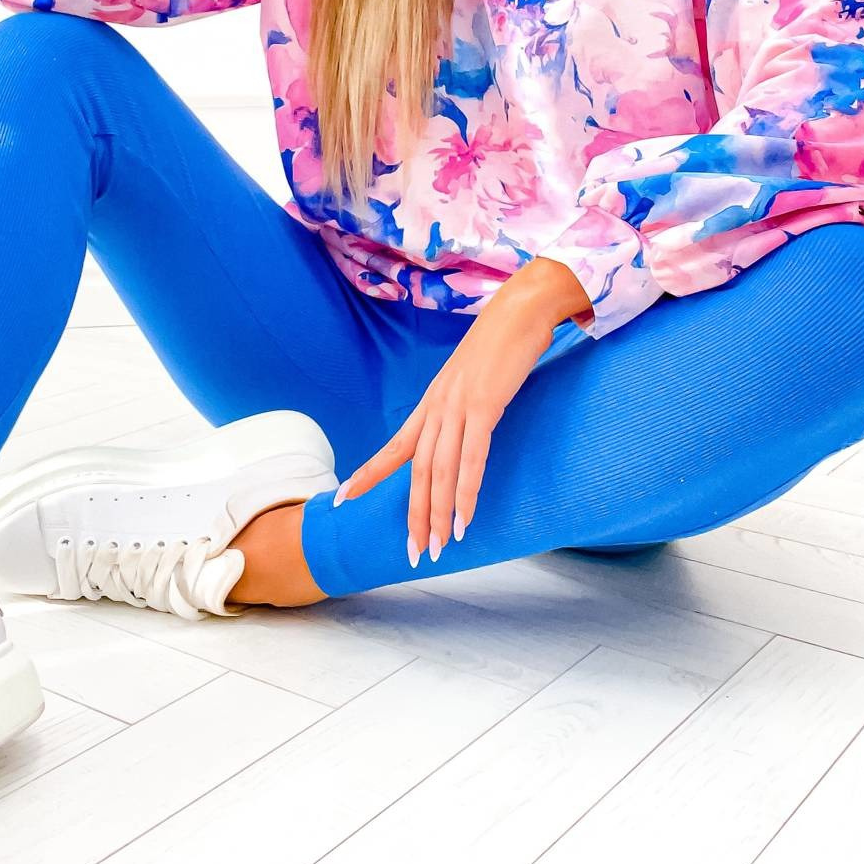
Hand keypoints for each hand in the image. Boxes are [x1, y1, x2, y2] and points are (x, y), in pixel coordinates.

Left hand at [331, 276, 562, 567]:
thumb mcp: (473, 379)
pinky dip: (467, 491)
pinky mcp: (484, 406)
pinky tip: (465, 518)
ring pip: (440, 471)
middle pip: (416, 470)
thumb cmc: (501, 344)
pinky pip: (472, 458)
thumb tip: (465, 431)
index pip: (394, 447)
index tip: (342, 499)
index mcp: (431, 403)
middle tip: (414, 553)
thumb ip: (463, 406)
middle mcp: (436, 407)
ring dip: (439, 514)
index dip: (368, 474)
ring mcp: (458, 406)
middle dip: (414, 515)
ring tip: (438, 548)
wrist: (520, 309)